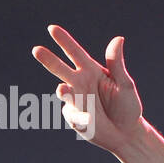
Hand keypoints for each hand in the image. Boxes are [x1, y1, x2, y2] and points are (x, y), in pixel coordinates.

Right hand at [31, 25, 142, 151]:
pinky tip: (90, 118)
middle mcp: (78, 83)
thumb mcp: (125, 84)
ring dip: (63, 92)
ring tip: (63, 90)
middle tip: (36, 50)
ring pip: (64, 92)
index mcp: (90, 70)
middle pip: (60, 69)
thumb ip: (117, 64)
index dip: (64, 41)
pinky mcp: (73, 117)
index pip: (75, 53)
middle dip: (48, 60)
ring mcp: (74, 100)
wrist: (126, 133)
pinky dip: (82, 116)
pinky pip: (74, 115)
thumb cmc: (127, 106)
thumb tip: (119, 38)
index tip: (52, 29)